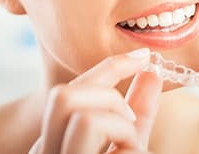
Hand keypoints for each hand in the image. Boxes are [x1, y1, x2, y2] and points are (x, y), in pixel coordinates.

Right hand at [28, 48, 162, 153]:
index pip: (72, 89)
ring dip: (115, 115)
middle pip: (63, 91)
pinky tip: (132, 153)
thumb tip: (152, 72)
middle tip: (131, 115)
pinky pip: (88, 124)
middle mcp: (46, 148)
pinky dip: (123, 135)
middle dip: (105, 91)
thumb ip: (139, 111)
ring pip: (72, 103)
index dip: (111, 66)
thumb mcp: (132, 142)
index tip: (144, 55)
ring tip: (131, 144)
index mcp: (58, 138)